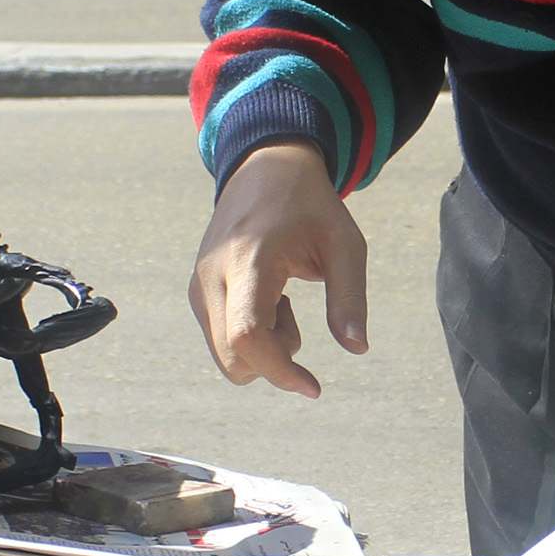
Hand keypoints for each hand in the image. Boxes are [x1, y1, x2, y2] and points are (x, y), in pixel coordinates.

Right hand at [188, 142, 365, 398]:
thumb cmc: (310, 206)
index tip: (314, 387)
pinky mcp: (196, 292)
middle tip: (295, 315)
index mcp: (249, 260)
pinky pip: (221, 341)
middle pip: (234, 359)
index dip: (279, 371)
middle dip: (274, 360)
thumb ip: (350, 297)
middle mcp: (212, 276)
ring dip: (264, 347)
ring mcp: (198, 286)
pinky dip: (251, 336)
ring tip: (282, 299)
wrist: (263, 169)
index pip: (248, 335)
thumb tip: (358, 349)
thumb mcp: (345, 244)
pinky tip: (267, 297)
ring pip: (227, 356)